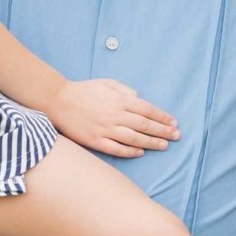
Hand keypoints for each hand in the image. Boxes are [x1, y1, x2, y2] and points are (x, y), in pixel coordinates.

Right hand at [46, 79, 179, 158]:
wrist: (58, 101)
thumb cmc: (84, 90)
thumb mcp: (106, 83)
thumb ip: (124, 90)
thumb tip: (139, 98)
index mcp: (119, 100)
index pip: (147, 110)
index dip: (162, 117)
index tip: (174, 123)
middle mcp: (115, 115)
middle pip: (144, 125)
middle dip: (163, 131)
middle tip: (176, 136)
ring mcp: (105, 129)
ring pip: (134, 138)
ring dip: (151, 142)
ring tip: (164, 145)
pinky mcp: (95, 140)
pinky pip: (116, 148)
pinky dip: (130, 151)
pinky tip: (140, 152)